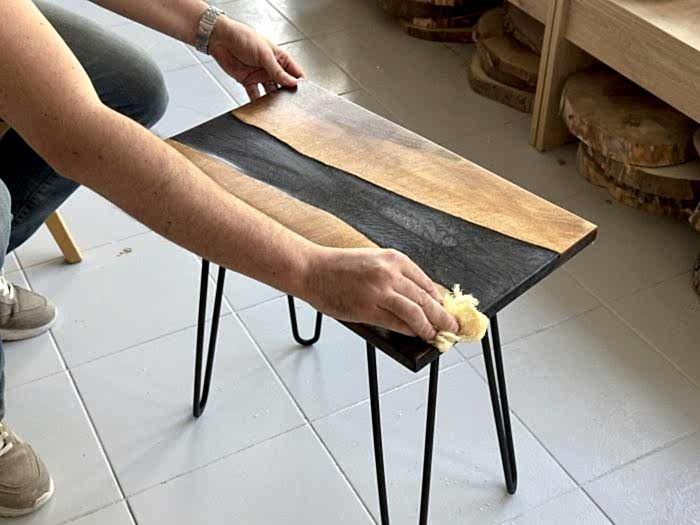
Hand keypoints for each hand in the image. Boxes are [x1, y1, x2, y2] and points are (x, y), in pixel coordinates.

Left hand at [208, 17, 303, 100]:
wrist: (220, 39)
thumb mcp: (264, 54)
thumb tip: (292, 82)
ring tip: (277, 107)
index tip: (304, 93)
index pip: (294, 72)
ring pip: (270, 92)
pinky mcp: (248, 81)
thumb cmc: (243, 37)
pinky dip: (257, 102)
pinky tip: (261, 107)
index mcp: (279, 58)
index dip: (300, 82)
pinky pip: (255, 95)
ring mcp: (260, 75)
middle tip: (292, 104)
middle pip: (284, 84)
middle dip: (287, 93)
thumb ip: (277, 71)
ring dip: (273, 99)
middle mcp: (271, 68)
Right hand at [303, 248, 458, 340]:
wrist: (312, 268)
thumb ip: (395, 276)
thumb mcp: (373, 261)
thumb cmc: (339, 266)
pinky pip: (396, 322)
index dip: (440, 300)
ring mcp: (379, 291)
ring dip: (430, 326)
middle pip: (426, 298)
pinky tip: (416, 335)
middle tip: (453, 326)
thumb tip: (417, 298)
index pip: (426, 282)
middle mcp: (389, 273)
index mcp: (394, 258)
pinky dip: (410, 330)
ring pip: (416, 312)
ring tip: (437, 335)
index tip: (447, 309)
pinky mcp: (367, 308)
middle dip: (443, 315)